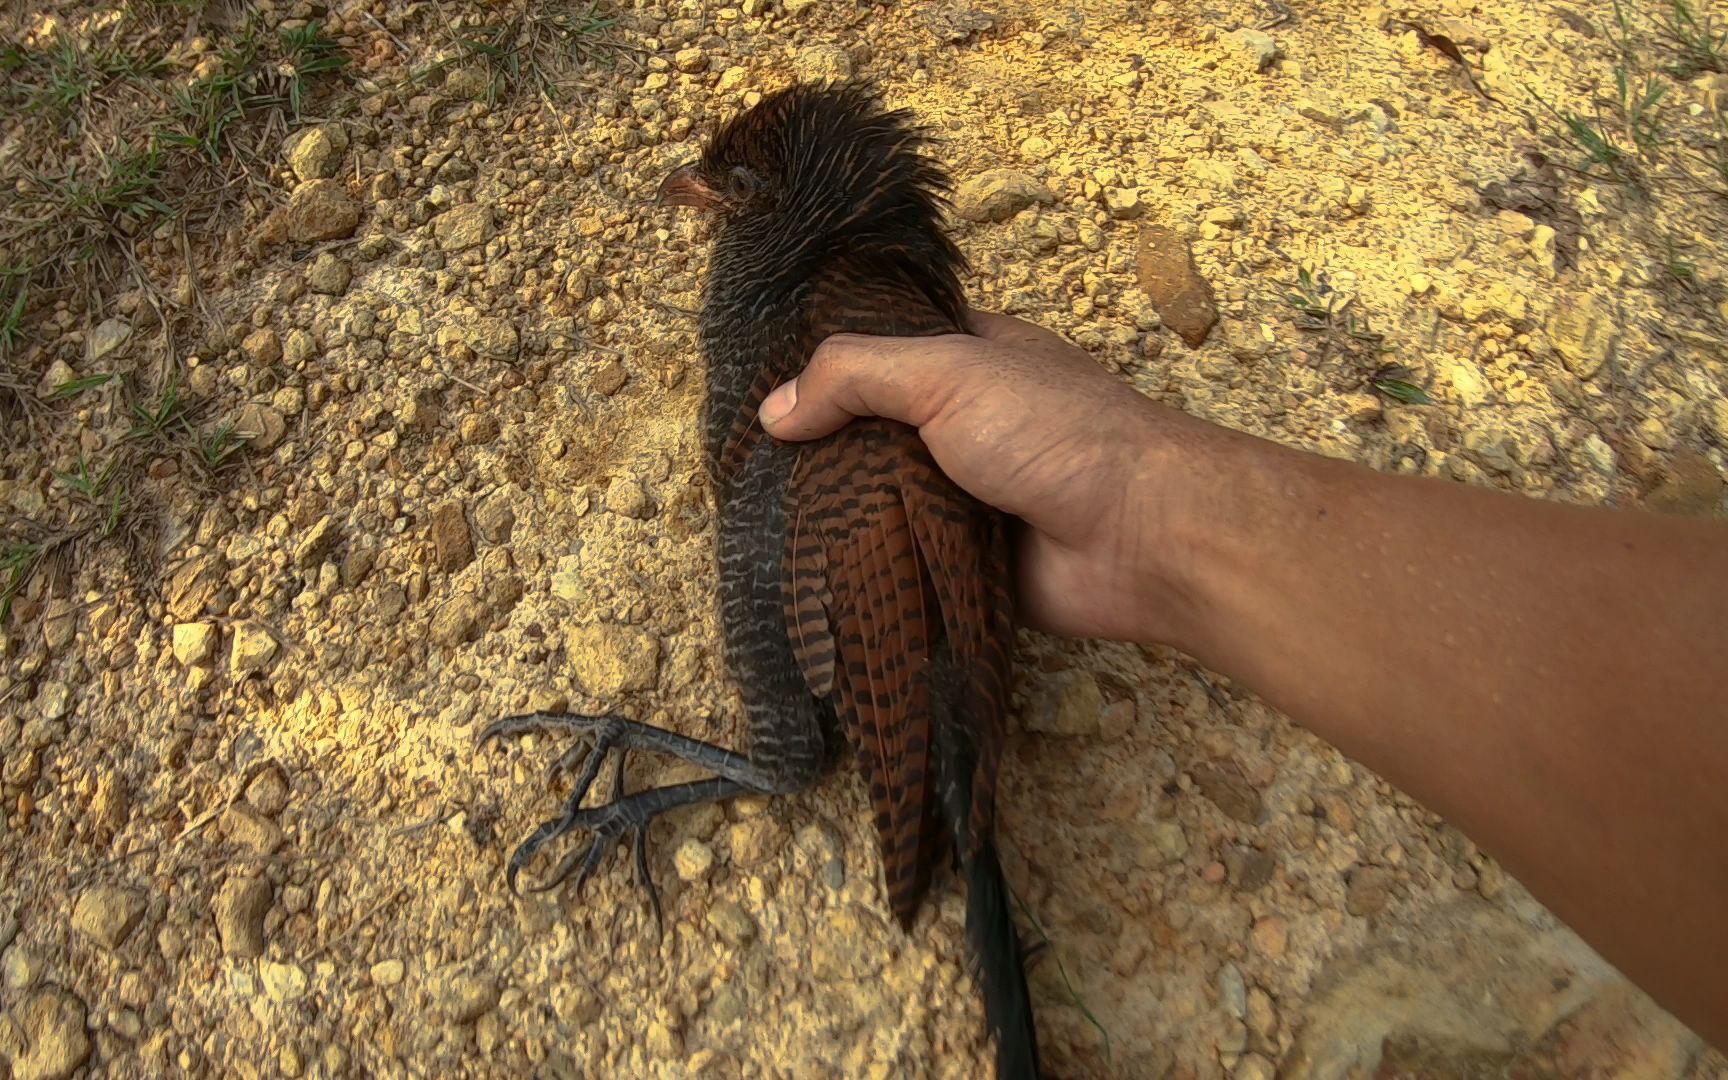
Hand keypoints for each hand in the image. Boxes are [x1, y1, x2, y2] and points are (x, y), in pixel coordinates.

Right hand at [760, 310, 1206, 641]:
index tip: (760, 393)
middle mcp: (967, 425)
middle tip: (749, 472)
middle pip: (873, 435)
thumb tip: (774, 413)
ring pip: (885, 503)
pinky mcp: (970, 564)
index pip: (882, 354)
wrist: (1141, 538)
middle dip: (822, 452)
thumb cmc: (1057, 434)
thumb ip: (857, 376)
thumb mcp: (951, 373)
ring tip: (762, 526)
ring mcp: (970, 497)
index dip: (827, 370)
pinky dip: (871, 571)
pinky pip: (906, 565)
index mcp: (971, 360)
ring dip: (840, 517)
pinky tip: (811, 576)